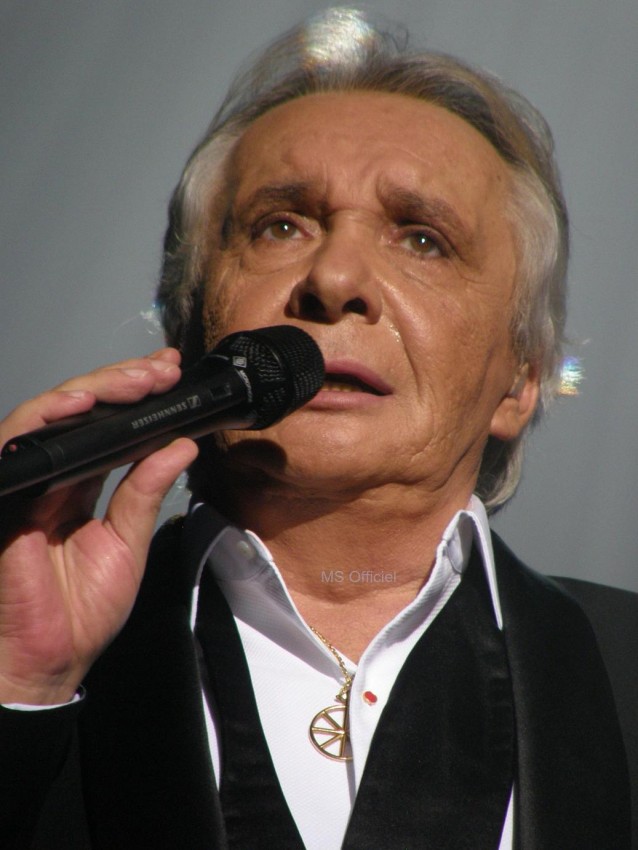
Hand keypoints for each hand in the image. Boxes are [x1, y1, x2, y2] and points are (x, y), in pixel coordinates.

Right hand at [0, 349, 198, 704]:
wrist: (48, 660)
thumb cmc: (81, 613)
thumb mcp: (127, 543)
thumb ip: (145, 492)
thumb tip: (179, 446)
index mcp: (79, 489)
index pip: (107, 430)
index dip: (135, 400)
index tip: (171, 377)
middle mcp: (50, 479)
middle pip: (81, 412)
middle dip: (123, 382)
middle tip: (162, 369)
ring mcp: (25, 484)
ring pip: (49, 415)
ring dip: (94, 389)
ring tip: (137, 379)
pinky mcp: (4, 496)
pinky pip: (16, 443)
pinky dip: (47, 417)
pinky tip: (83, 403)